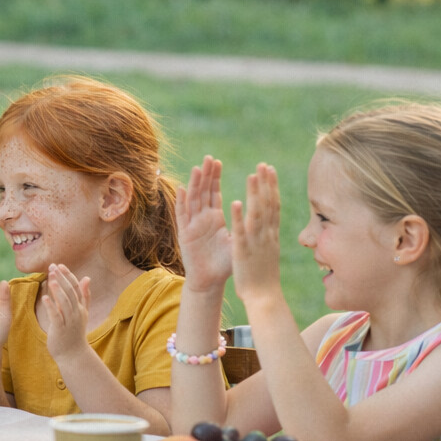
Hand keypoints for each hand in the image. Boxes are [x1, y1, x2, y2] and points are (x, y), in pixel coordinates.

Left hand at [39, 263, 90, 360]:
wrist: (74, 355)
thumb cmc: (75, 333)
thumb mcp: (82, 313)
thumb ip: (84, 296)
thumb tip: (87, 278)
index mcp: (80, 307)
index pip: (76, 288)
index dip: (68, 276)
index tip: (60, 265)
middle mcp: (77, 313)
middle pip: (70, 292)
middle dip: (61, 278)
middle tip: (52, 266)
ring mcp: (69, 321)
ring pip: (65, 303)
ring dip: (58, 290)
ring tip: (51, 278)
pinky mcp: (60, 329)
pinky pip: (56, 316)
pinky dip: (51, 306)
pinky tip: (45, 297)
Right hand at [175, 156, 233, 294]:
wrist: (211, 282)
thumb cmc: (225, 264)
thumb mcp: (238, 241)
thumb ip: (243, 225)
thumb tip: (259, 211)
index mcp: (214, 218)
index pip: (214, 193)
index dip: (215, 177)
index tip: (217, 162)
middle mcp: (202, 219)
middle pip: (202, 192)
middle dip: (205, 175)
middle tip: (209, 158)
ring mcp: (192, 226)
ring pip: (193, 200)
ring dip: (195, 184)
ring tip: (198, 168)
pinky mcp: (185, 235)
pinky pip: (183, 216)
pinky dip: (182, 202)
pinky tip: (182, 189)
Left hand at [231, 164, 284, 305]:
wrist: (265, 298)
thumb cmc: (265, 278)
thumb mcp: (270, 253)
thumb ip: (270, 238)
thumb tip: (272, 226)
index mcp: (272, 235)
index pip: (274, 206)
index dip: (272, 187)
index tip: (270, 170)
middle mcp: (267, 236)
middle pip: (269, 205)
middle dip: (266, 184)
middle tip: (263, 164)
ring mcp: (256, 243)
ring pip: (256, 214)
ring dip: (254, 194)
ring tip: (252, 175)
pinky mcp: (244, 251)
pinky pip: (240, 231)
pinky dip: (238, 216)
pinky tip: (234, 201)